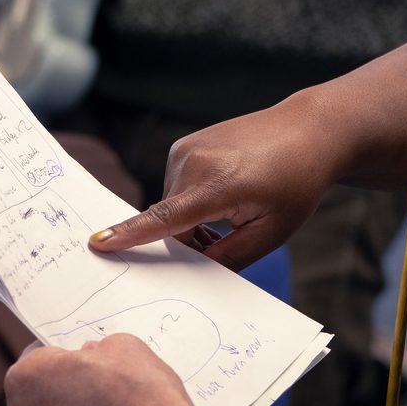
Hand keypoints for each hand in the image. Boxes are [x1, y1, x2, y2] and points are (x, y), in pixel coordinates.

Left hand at [3, 334, 203, 405]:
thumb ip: (96, 350)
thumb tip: (92, 356)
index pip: (35, 356)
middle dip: (61, 385)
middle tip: (92, 382)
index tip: (78, 357)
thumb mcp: (120, 347)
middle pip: (37, 391)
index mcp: (26, 377)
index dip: (61, 354)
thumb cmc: (137, 392)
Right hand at [90, 96, 340, 269]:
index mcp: (219, 185)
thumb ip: (229, 257)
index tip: (98, 242)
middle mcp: (195, 162)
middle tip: (228, 235)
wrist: (308, 132)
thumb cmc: (296, 183)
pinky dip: (191, 198)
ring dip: (190, 218)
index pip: (166, 218)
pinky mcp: (184, 144)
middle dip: (190, 239)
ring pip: (172, 204)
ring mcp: (186, 149)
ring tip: (233, 209)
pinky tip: (224, 190)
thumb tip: (191, 273)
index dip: (131, 234)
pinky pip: (176, 185)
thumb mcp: (272, 232)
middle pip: (171, 221)